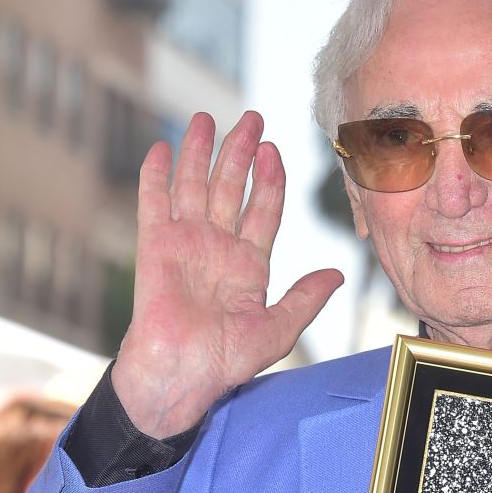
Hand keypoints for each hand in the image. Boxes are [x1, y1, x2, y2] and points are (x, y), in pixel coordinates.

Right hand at [113, 110, 344, 437]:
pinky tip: (160, 147)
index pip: (263, 210)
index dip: (270, 179)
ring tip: (205, 118)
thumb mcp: (278, 329)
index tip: (275, 149)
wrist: (181, 374)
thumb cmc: (226, 361)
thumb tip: (337, 274)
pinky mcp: (154, 246)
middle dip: (240, 152)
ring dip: (199, 153)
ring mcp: (185, 244)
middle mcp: (217, 248)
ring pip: (194, 187)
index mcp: (248, 264)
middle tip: (251, 118)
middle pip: (231, 188)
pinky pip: (154, 204)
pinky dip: (155, 176)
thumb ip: (305, 298)